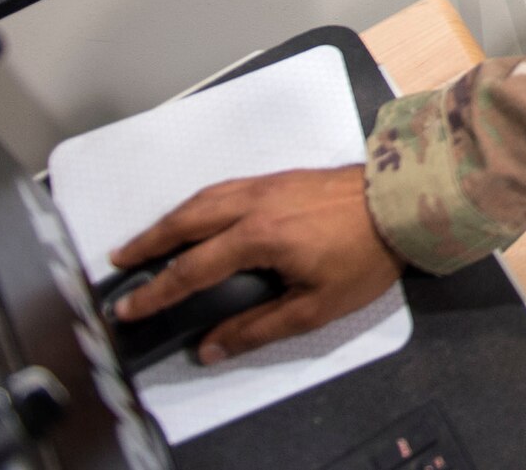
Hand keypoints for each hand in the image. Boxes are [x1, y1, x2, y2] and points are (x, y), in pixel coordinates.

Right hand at [107, 165, 403, 362]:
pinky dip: (199, 202)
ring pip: (204, 198)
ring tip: (149, 239)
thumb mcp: (316, 306)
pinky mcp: (282, 176)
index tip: (127, 308)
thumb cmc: (365, 256)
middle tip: (120, 261)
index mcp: (258, 237)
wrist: (405, 201)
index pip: (192, 269)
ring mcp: (268, 184)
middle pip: (187, 220)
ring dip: (171, 219)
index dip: (157, 292)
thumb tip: (210, 349)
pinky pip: (225, 187)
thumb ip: (258, 328)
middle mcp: (254, 203)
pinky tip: (198, 213)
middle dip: (149, 243)